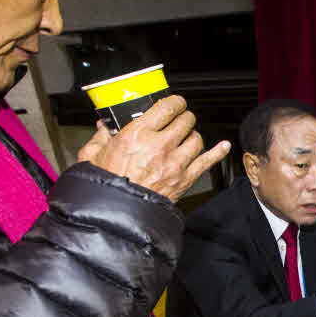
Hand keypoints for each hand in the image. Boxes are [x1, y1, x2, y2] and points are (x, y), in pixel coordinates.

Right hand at [77, 95, 229, 201]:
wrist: (118, 215)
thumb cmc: (106, 186)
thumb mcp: (92, 156)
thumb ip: (99, 138)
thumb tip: (103, 127)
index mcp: (137, 135)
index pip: (166, 107)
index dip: (174, 102)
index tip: (174, 103)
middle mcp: (159, 145)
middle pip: (185, 121)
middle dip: (183, 118)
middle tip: (179, 120)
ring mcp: (175, 162)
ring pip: (196, 138)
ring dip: (192, 135)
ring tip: (185, 137)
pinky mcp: (185, 179)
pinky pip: (208, 161)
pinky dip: (218, 152)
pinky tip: (223, 146)